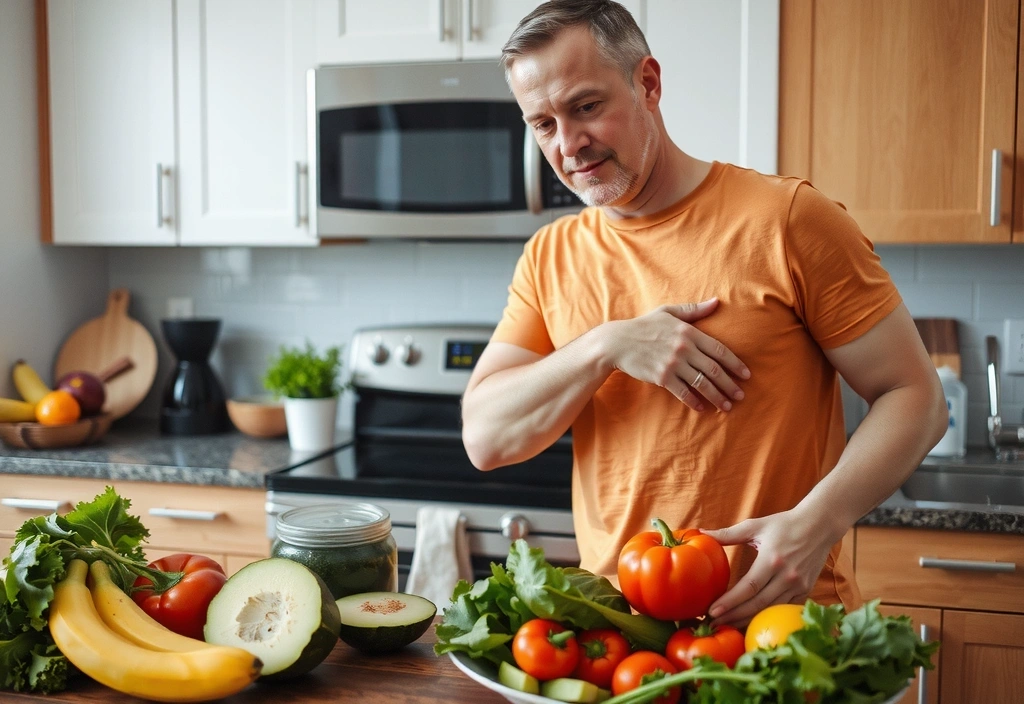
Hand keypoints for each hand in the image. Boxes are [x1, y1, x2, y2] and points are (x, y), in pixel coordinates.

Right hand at [607, 298, 749, 411]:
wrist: (617, 342)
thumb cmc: (644, 326)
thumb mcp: (668, 312)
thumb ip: (694, 310)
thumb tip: (716, 302)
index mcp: (688, 332)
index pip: (719, 350)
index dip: (735, 364)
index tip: (746, 375)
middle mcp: (683, 348)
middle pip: (714, 369)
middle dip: (730, 384)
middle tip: (741, 396)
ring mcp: (672, 364)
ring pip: (701, 383)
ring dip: (717, 396)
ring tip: (726, 406)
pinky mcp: (661, 377)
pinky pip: (683, 392)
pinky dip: (694, 401)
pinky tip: (702, 408)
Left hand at [701, 509, 837, 627]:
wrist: (819, 526)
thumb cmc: (784, 524)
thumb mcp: (755, 526)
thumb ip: (728, 533)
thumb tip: (701, 532)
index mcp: (772, 560)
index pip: (748, 587)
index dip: (730, 602)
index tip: (712, 611)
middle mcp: (786, 576)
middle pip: (757, 604)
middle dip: (734, 616)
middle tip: (713, 623)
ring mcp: (798, 585)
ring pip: (770, 610)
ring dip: (747, 620)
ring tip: (727, 625)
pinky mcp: (805, 590)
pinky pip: (783, 609)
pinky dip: (767, 616)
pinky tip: (750, 620)